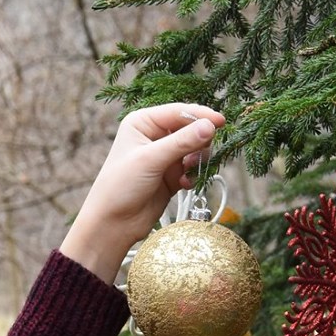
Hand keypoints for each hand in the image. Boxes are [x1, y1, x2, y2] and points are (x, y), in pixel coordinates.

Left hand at [58, 103, 225, 282]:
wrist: (113, 223)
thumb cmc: (122, 186)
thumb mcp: (151, 159)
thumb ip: (182, 142)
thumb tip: (210, 126)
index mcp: (143, 122)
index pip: (178, 112)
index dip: (201, 115)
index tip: (222, 122)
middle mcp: (154, 135)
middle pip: (190, 128)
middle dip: (199, 141)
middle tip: (199, 156)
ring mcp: (164, 156)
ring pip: (195, 149)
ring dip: (197, 159)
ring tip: (188, 172)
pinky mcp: (172, 175)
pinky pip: (193, 168)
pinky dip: (193, 175)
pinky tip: (184, 185)